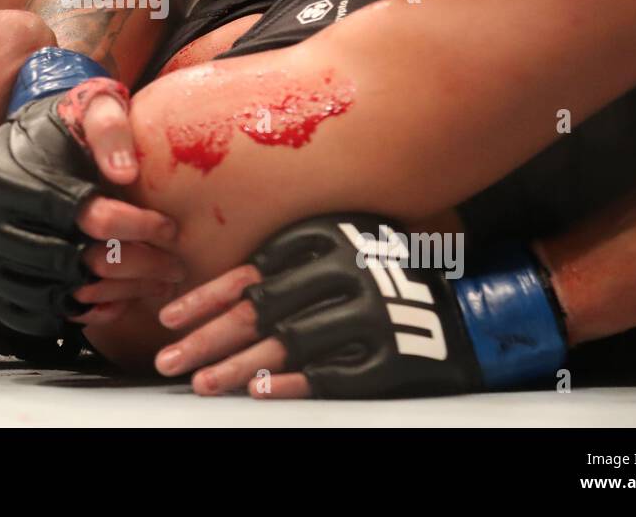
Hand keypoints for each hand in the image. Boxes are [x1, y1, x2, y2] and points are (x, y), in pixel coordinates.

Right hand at [0, 71, 184, 336]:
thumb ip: (111, 129)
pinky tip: (118, 300)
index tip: (171, 229)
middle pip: (83, 263)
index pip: (93, 217)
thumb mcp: (89, 107)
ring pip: (70, 294)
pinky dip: (87, 314)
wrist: (12, 148)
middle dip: (141, 268)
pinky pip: (45, 315)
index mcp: (19, 176)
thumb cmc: (62, 128)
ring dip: (121, 294)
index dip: (140, 227)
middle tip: (175, 268)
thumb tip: (124, 173)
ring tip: (156, 284)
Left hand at [156, 215, 564, 398]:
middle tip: (169, 359)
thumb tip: (221, 298)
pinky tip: (259, 394)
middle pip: (260, 312)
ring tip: (201, 383)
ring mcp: (371, 316)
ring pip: (287, 346)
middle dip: (207, 338)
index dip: (205, 298)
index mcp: (328, 240)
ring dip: (237, 368)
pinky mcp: (390, 356)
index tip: (169, 319)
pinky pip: (330, 375)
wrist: (466, 309)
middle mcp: (346, 274)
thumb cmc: (388, 277)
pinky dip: (292, 385)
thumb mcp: (341, 251)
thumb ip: (289, 265)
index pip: (251, 272)